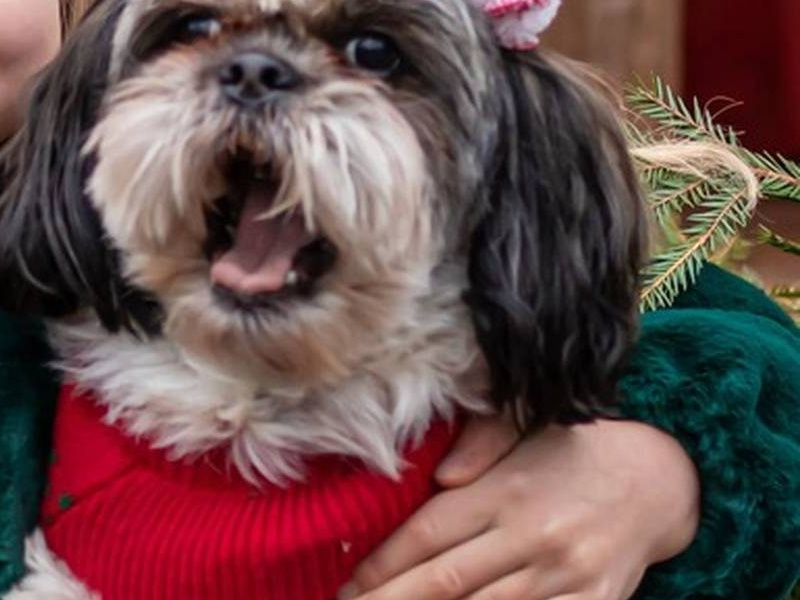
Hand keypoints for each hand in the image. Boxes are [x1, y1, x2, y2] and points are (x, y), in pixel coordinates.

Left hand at [339, 418, 700, 599]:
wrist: (661, 481)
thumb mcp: (524, 426)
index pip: (428, 535)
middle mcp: (534, 537)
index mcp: (506, 492)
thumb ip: (478, 442)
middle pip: (446, 582)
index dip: (382, 566)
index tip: (348, 585)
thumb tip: (440, 475)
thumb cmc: (572, 452)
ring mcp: (566, 578)